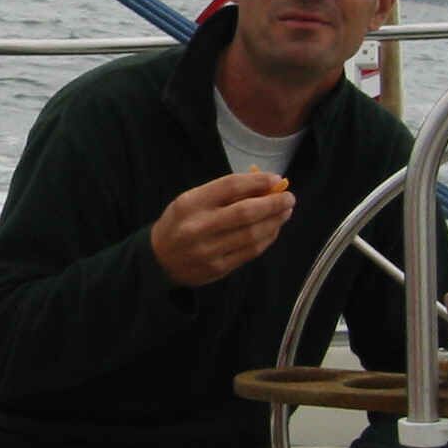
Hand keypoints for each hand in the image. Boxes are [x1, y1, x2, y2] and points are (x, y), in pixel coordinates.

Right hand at [150, 172, 293, 286]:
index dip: (257, 182)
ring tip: (284, 212)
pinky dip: (267, 238)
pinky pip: (250, 252)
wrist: (159, 259)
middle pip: (246, 212)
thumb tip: (263, 186)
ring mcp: (209, 250)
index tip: (276, 179)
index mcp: (191, 204)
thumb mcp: (192, 200)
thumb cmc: (180, 223)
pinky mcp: (218, 268)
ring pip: (252, 234)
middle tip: (289, 198)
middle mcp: (199, 227)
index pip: (230, 187)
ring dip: (274, 222)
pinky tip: (273, 229)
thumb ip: (224, 193)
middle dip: (273, 204)